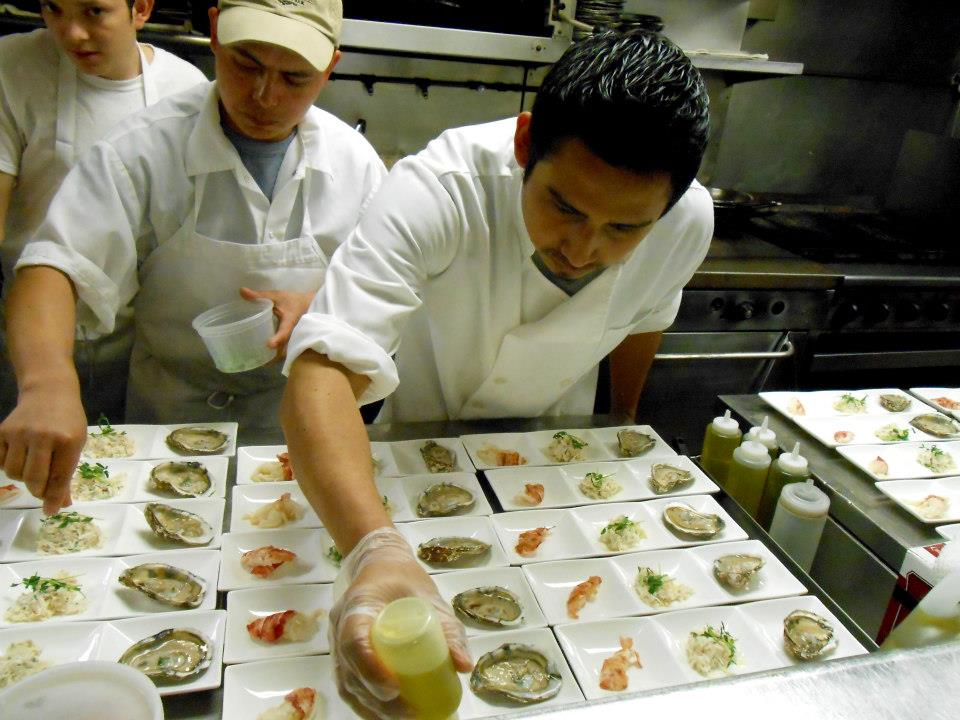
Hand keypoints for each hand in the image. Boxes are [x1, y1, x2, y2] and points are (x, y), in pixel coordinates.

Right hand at [0, 384, 85, 513]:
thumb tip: (61, 503)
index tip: (50, 511)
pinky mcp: (2, 431)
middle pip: (33, 480)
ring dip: (23, 478)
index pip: (59, 478)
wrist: (49, 392)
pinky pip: (0, 462)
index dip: (54, 498)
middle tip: (43, 489)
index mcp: (67, 441)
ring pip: (14, 473)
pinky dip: (9, 466)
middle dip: (38, 490)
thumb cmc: (68, 421)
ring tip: (34, 466)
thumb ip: (67, 473)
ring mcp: (20, 433)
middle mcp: (42, 436)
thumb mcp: (77, 443)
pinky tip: (21, 457)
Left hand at [239, 287, 314, 360]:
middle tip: (257, 360)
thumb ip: (259, 296)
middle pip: (284, 349)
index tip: (269, 344)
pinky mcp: (291, 342)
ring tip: (257, 362)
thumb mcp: (277, 296)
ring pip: (284, 354)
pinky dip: (275, 357)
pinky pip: (284, 352)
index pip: (284, 332)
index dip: (278, 338)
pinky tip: (264, 359)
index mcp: (289, 323)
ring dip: (273, 359)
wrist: (309, 306)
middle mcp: (293, 334)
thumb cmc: (292, 301)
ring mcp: (293, 340)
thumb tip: (241, 291)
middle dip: (272, 357)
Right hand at [330, 527, 471, 718]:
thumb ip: (448, 629)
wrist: (379, 564)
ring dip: (371, 707)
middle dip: (378, 699)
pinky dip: (365, 704)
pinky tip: (385, 716)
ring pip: (346, 683)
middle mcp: (340, 625)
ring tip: (403, 719)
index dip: (371, 669)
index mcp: (359, 604)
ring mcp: (336, 641)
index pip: (355, 641)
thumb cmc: (405, 578)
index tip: (395, 689)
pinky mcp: (342, 654)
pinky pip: (347, 684)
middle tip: (410, 713)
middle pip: (350, 671)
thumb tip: (464, 667)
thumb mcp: (430, 598)